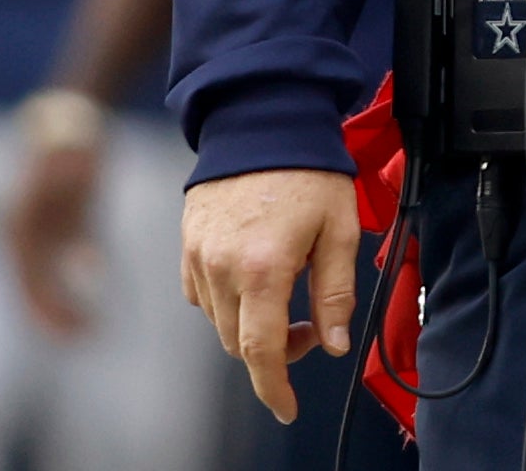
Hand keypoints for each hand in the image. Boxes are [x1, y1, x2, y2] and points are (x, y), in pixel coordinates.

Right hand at [6, 139, 102, 337]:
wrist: (70, 112)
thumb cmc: (75, 143)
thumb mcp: (77, 174)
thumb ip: (79, 214)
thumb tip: (87, 262)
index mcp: (19, 225)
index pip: (31, 279)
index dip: (50, 307)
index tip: (75, 329)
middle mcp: (17, 230)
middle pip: (31, 283)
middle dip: (52, 313)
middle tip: (83, 336)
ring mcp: (29, 227)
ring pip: (40, 278)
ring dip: (57, 303)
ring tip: (85, 329)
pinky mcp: (47, 223)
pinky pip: (52, 264)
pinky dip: (64, 285)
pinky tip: (86, 304)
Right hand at [179, 169, 361, 423]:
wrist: (263, 119)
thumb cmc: (307, 169)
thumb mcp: (339, 229)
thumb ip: (335, 292)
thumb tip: (334, 343)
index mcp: (264, 268)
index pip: (262, 351)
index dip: (274, 387)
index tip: (286, 407)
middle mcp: (222, 267)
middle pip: (239, 343)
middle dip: (274, 351)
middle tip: (310, 326)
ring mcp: (198, 256)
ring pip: (219, 322)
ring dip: (251, 325)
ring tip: (286, 289)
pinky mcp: (186, 244)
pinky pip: (201, 295)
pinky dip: (226, 301)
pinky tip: (254, 275)